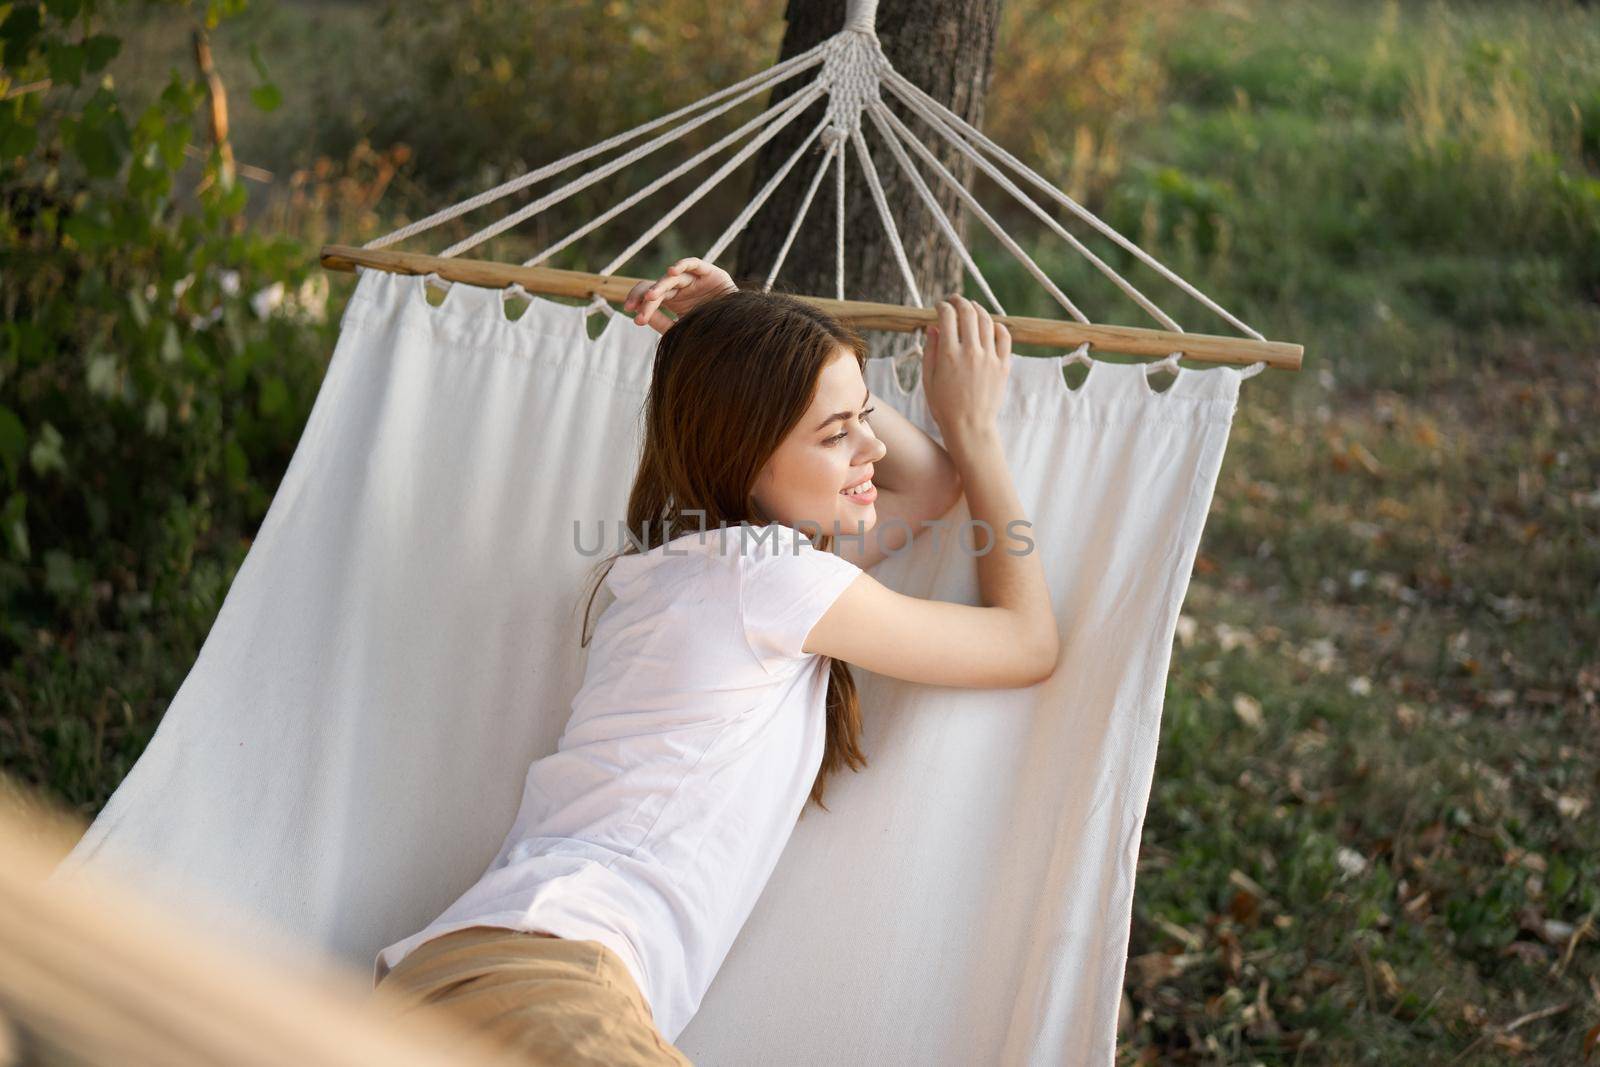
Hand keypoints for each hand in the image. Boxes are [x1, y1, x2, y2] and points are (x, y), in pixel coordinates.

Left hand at [621, 257, 736, 332]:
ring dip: (661, 286)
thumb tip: (638, 314)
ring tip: (652, 297)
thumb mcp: (682, 331)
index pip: (649, 297)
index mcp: (672, 300)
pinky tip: (672, 271)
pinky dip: (683, 264)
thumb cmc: (710, 333)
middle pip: (658, 288)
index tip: (633, 317)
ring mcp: (694, 280)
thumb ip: (662, 323)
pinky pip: (693, 264)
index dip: (638, 302)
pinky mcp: (709, 273)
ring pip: (672, 279)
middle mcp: (681, 289)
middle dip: (646, 298)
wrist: (738, 332)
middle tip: (638, 311)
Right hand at [922, 294, 1010, 439]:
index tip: (939, 306)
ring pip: (987, 321)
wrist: (970, 427)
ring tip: (972, 307)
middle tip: (955, 300)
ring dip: (978, 309)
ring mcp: (989, 358)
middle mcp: (971, 352)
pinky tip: (991, 325)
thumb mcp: (929, 379)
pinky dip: (998, 325)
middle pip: (968, 313)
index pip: (947, 316)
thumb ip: (930, 351)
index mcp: (949, 354)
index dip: (942, 306)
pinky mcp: (1003, 365)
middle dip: (959, 301)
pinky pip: (1004, 336)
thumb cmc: (944, 407)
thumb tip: (933, 327)